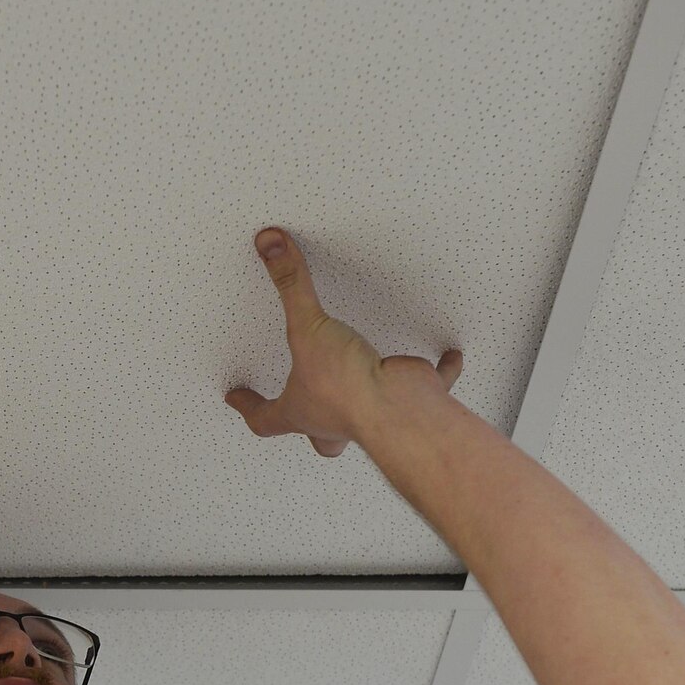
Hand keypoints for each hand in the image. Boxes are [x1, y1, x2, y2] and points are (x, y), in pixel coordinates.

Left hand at [225, 228, 462, 457]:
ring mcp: (375, 412)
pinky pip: (429, 383)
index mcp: (303, 411)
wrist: (398, 408)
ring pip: (368, 416)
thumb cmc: (347, 388)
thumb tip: (269, 247)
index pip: (265, 417)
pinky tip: (447, 356)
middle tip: (310, 413)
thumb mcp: (307, 328)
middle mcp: (337, 418)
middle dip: (314, 429)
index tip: (236, 398)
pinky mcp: (411, 396)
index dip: (248, 405)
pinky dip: (440, 371)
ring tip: (371, 380)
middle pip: (319, 437)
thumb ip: (290, 284)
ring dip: (370, 399)